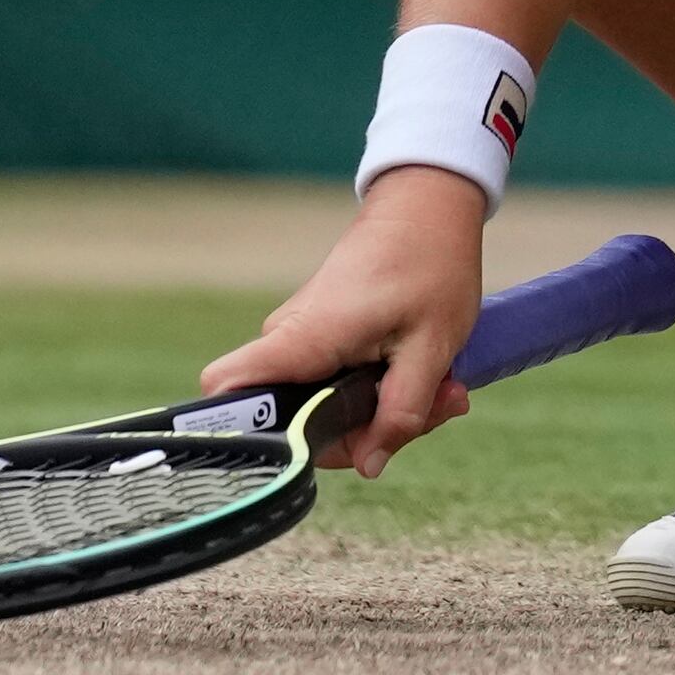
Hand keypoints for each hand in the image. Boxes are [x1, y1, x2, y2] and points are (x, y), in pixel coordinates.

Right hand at [195, 166, 482, 476]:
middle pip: (298, 421)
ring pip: (328, 406)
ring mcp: (305, 340)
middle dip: (365, 432)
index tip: (292, 454)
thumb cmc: (430, 265)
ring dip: (387, 410)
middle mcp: (291, 341)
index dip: (240, 431)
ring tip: (445, 387)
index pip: (228, 388)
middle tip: (431, 409)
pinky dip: (383, 389)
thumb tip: (369, 467)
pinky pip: (339, 384)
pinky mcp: (322, 337)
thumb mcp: (432, 348)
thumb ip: (400, 412)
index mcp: (306, 338)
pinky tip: (430, 374)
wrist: (426, 208)